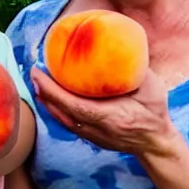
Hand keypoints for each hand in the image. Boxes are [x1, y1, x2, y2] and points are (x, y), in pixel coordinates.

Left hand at [30, 67, 180, 158]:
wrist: (154, 142)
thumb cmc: (154, 114)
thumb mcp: (151, 89)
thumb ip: (136, 70)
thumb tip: (125, 45)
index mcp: (105, 116)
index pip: (70, 103)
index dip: (50, 89)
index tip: (38, 72)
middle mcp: (91, 128)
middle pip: (57, 111)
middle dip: (42, 91)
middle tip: (34, 71)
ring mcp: (87, 134)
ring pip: (58, 117)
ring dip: (46, 99)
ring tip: (38, 81)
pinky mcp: (86, 136)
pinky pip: (64, 120)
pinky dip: (54, 107)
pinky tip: (50, 96)